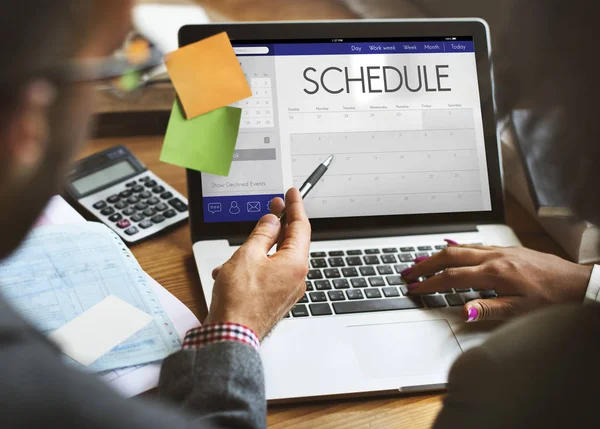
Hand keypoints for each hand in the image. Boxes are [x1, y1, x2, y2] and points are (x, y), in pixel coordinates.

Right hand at [204, 188, 310, 339]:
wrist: (231, 336)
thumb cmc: (239, 301)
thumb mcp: (248, 255)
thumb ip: (262, 234)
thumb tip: (272, 221)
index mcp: (295, 263)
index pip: (301, 227)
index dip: (295, 207)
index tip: (292, 193)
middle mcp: (296, 277)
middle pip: (290, 242)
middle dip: (276, 226)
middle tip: (272, 208)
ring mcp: (287, 290)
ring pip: (275, 259)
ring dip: (256, 251)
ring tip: (236, 254)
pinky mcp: (276, 299)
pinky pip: (268, 275)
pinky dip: (252, 268)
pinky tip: (232, 272)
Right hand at [403, 241, 593, 321]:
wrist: (578, 284)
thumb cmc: (553, 299)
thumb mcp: (521, 311)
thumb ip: (488, 309)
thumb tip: (462, 310)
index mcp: (495, 273)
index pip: (452, 277)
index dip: (430, 283)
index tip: (414, 288)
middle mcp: (495, 257)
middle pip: (450, 255)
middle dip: (425, 263)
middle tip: (407, 271)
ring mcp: (501, 251)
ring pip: (461, 247)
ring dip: (437, 254)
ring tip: (420, 260)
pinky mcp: (507, 250)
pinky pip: (475, 244)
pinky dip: (457, 247)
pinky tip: (452, 247)